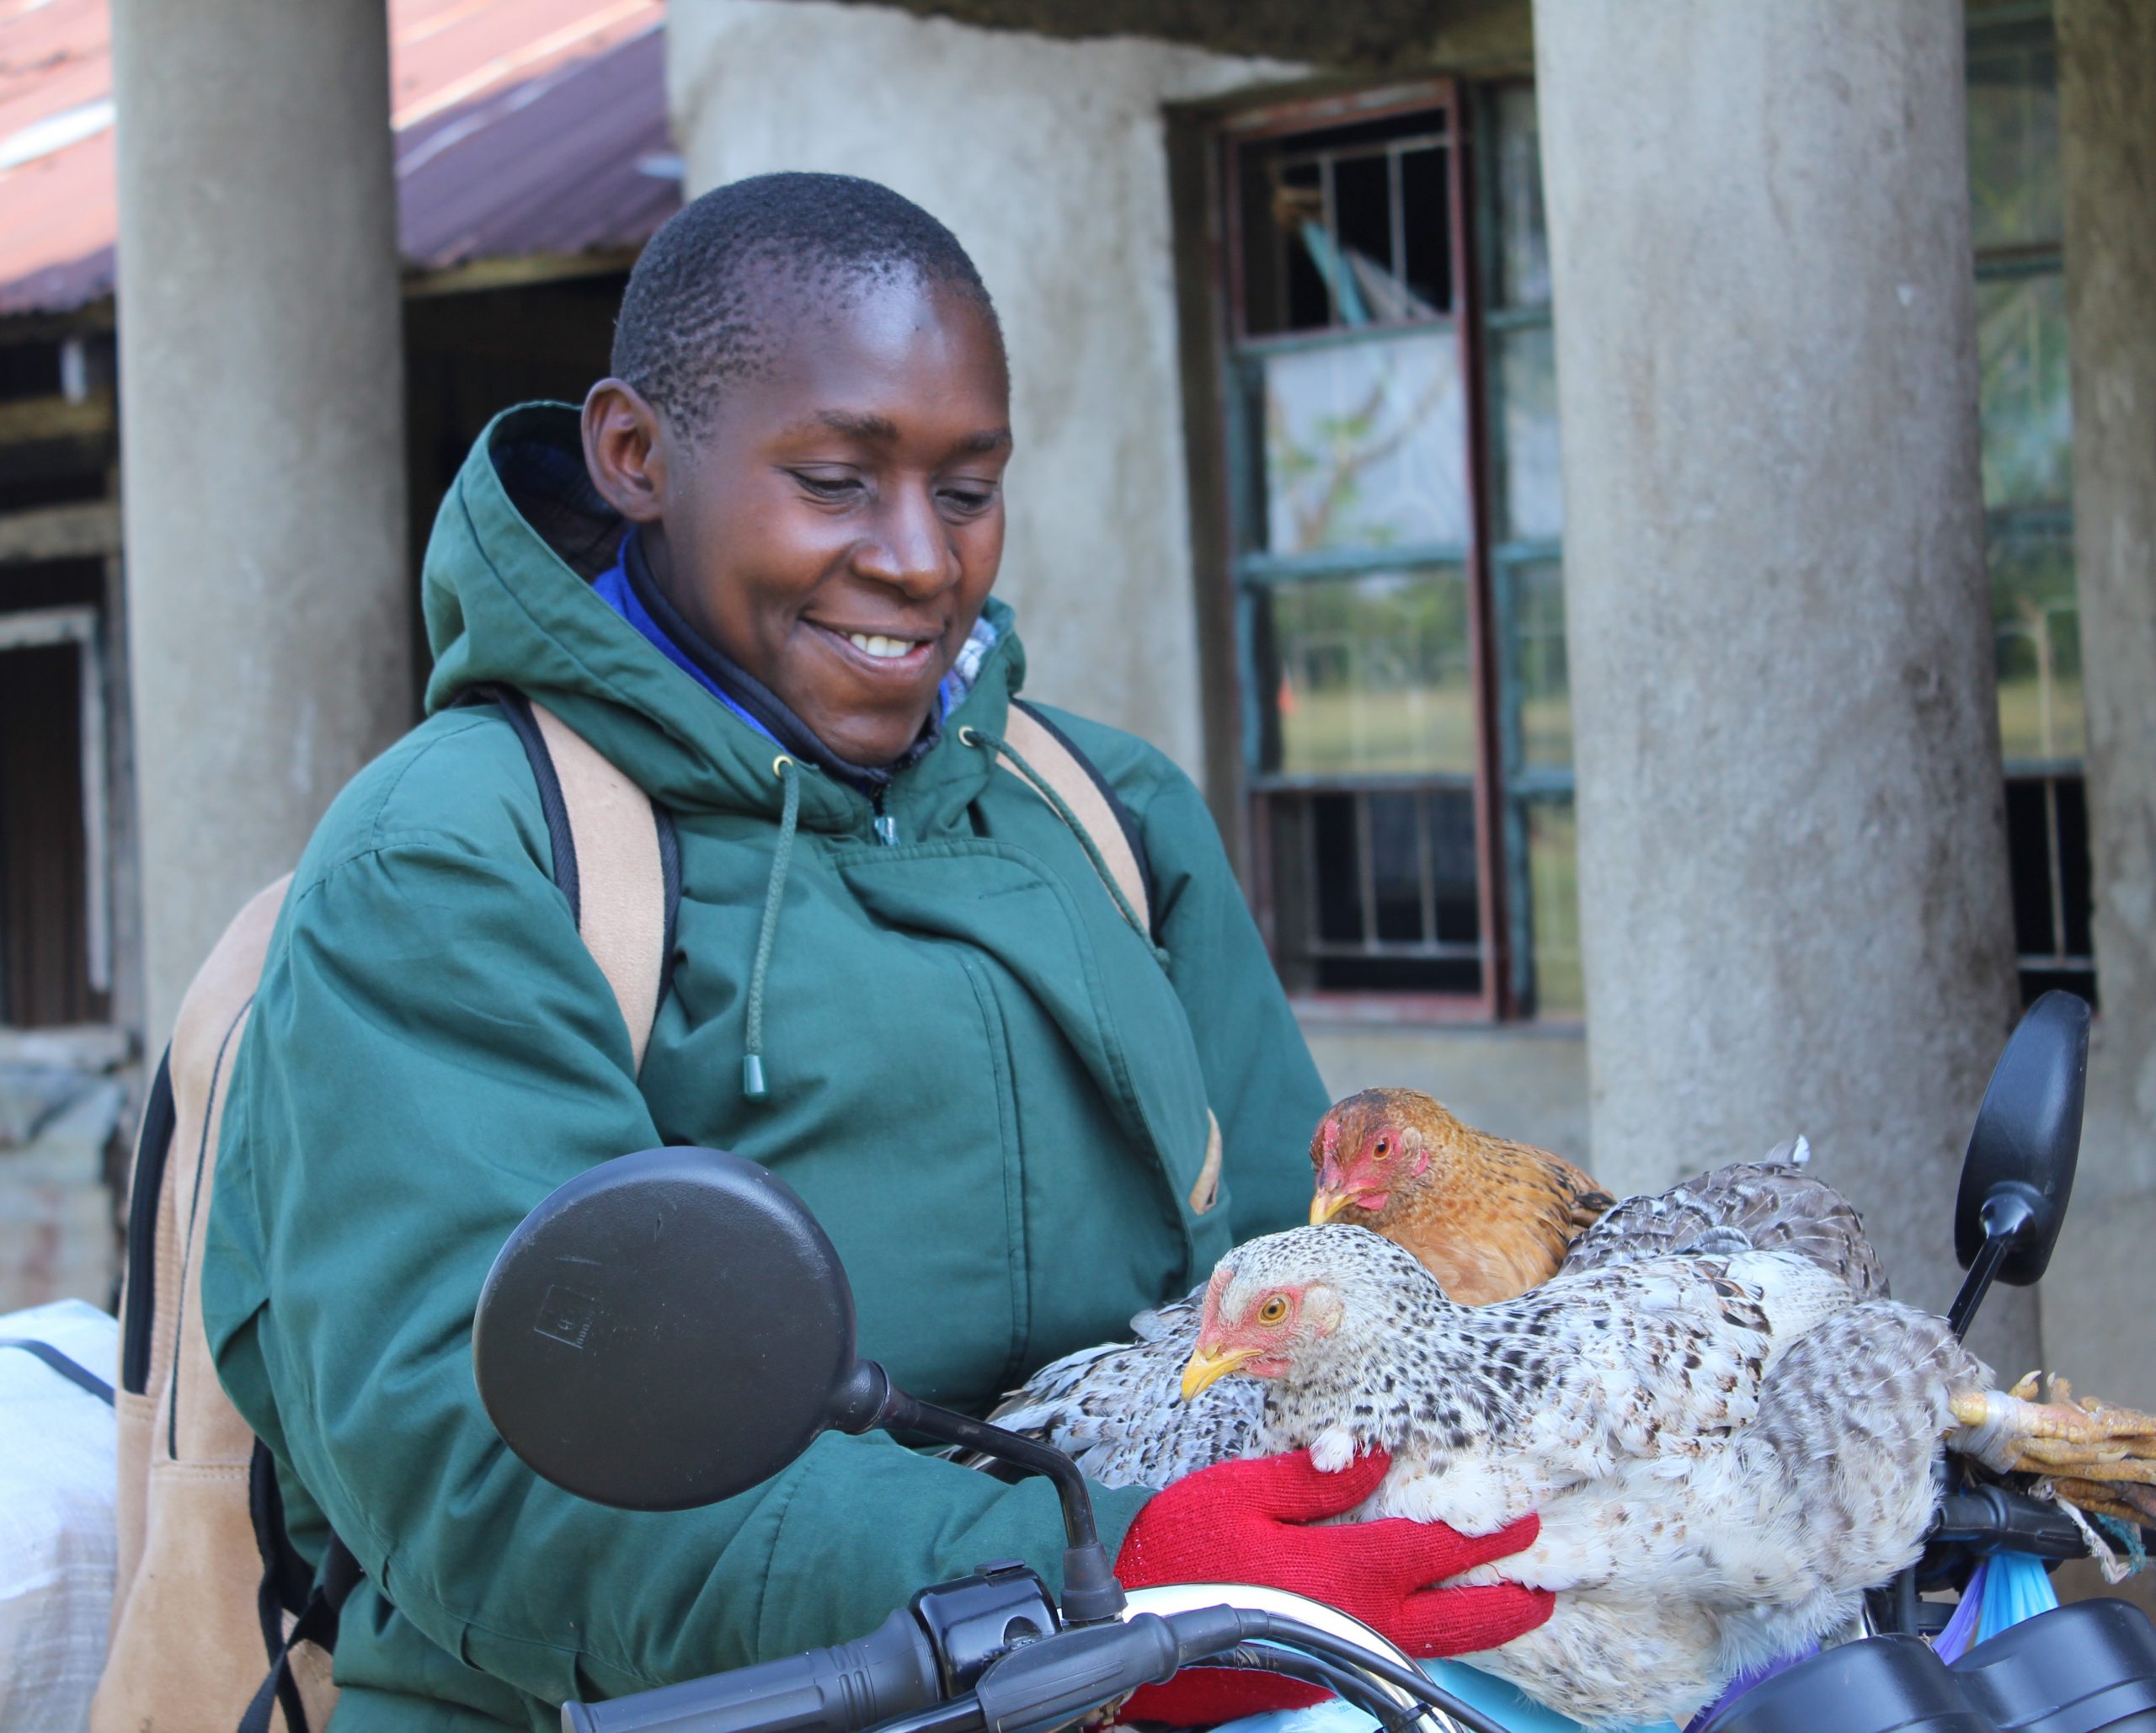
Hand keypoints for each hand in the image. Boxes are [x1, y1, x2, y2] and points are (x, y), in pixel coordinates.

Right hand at [1113, 1449, 1551, 1724]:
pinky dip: (1424, 1637)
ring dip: (1476, 1628)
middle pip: (1457, 1622)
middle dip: (1507, 1605)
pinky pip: (1391, 1653)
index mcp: (1346, 1570)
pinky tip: (1426, 1618)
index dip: (1485, 1532)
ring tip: (1511, 1610)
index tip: (1526, 1517)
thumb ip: (1311, 1479)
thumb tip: (1372, 1456)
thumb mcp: (1238, 1493)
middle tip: (1547, 1588)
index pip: (1435, 1548)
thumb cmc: (1179, 1557)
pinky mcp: (1322, 1676)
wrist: (1139, 1645)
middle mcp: (1360, 1622)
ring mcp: (1343, 1657)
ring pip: (1431, 1647)